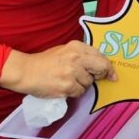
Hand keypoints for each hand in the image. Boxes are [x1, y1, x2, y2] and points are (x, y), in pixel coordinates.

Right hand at [0, 40, 114, 97]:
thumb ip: (81, 55)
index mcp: (77, 46)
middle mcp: (76, 58)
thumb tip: (98, 65)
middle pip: (101, 68)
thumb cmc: (45, 62)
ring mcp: (72, 72)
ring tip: (68, 80)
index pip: (100, 56)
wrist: (26, 71)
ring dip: (82, 85)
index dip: (108, 67)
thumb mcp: (65, 50)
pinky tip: (64, 87)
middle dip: (101, 75)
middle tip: (97, 79)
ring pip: (89, 83)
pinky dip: (74, 92)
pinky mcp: (67, 86)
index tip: (113, 74)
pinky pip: (79, 92)